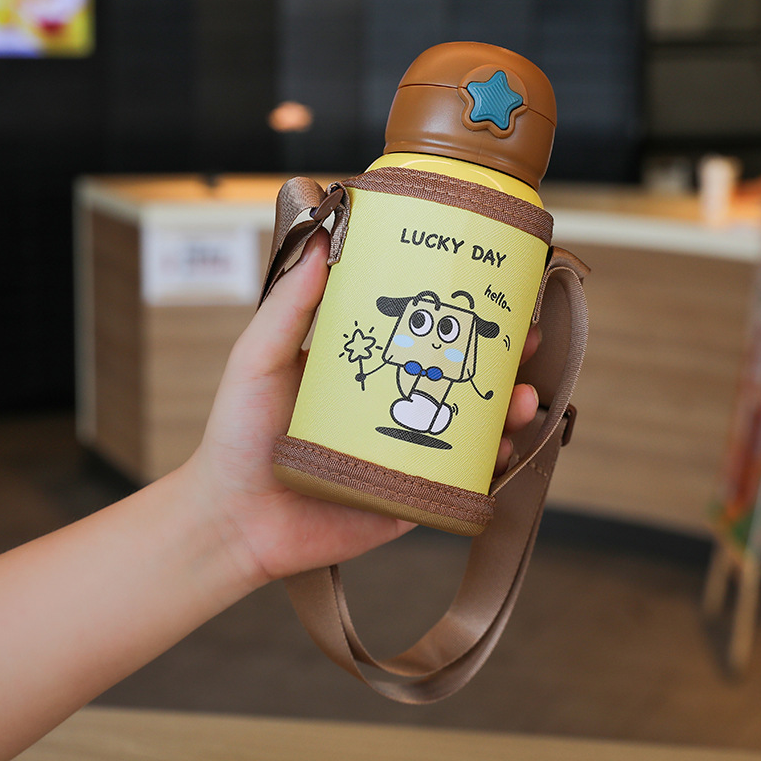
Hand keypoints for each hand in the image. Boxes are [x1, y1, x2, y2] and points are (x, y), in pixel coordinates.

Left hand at [188, 229, 539, 586]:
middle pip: (457, 375)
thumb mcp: (258, 358)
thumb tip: (322, 241)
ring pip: (471, 425)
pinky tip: (503, 447)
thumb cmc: (238, 435)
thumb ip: (290, 305)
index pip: (420, 332)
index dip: (457, 314)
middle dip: (501, 360)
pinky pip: (460, 477)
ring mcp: (404, 450)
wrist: (234, 519)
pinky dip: (490, 463)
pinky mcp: (410, 493)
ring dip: (508, 409)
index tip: (489, 290)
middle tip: (526, 342)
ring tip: (525, 398)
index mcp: (361, 367)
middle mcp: (389, 404)